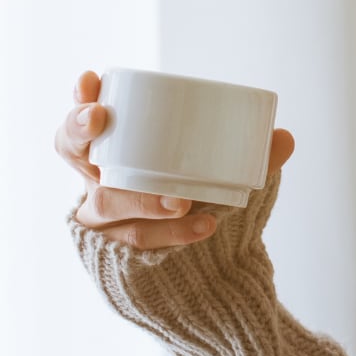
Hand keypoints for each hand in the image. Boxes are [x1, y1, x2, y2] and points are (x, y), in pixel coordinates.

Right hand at [57, 69, 295, 249]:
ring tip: (182, 201)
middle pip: (70, 150)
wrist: (202, 274)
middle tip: (101, 118)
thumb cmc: (201, 204)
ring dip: (144, 197)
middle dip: (79, 129)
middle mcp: (98, 180)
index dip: (78, 99)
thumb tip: (284, 137)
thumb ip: (251, 157)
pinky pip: (136, 241)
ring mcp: (102, 219)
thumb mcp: (222, 175)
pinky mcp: (114, 253)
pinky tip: (202, 227)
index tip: (89, 80)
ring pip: (107, 202)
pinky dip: (172, 235)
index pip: (80, 120)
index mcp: (114, 150)